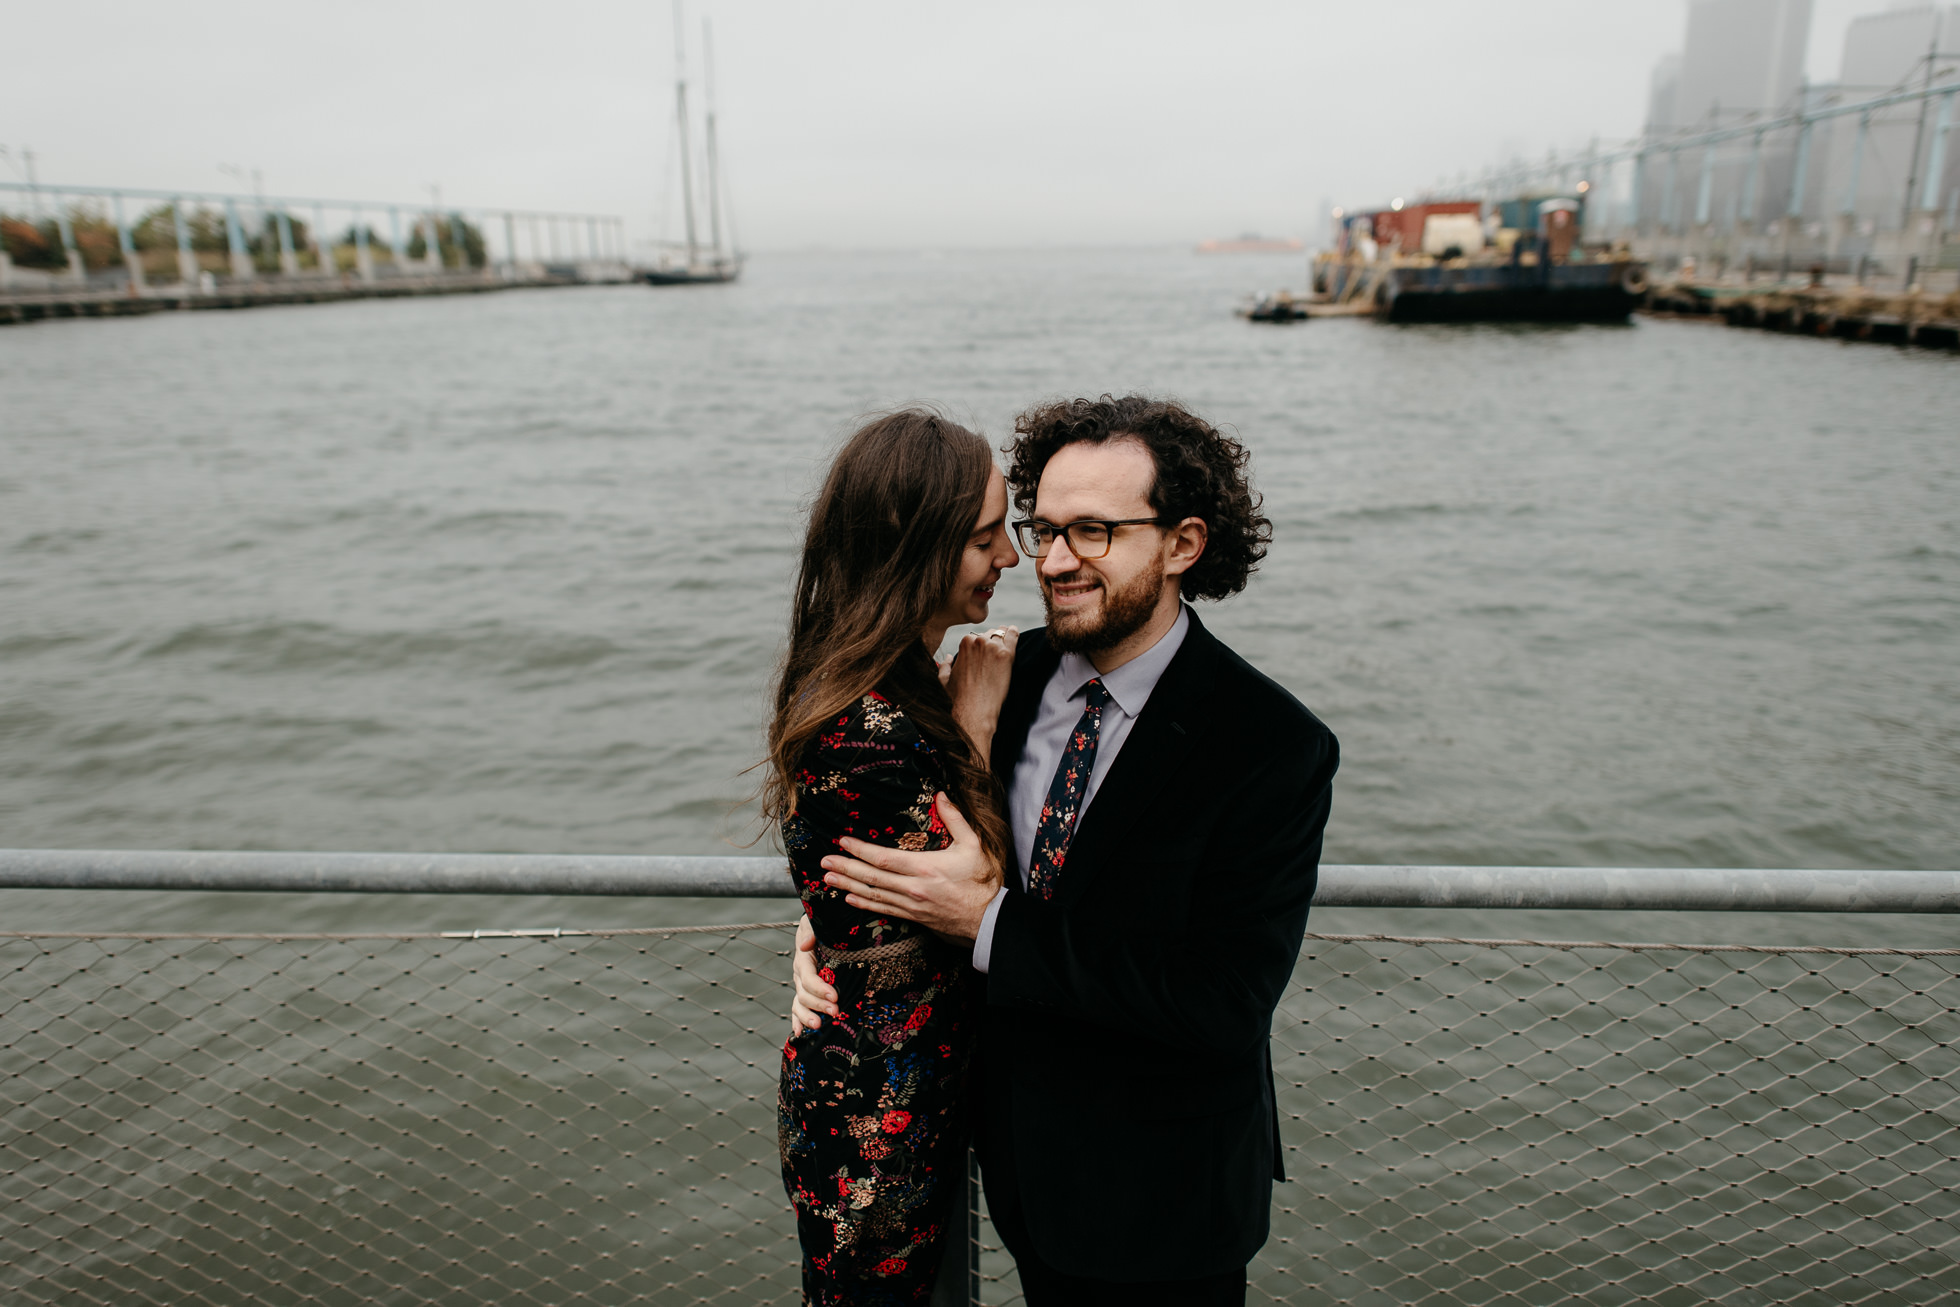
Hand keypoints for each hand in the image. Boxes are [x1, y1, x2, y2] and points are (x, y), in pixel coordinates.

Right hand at [789, 916, 837, 1033]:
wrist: (825, 929)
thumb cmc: (822, 924)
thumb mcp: (815, 922)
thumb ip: (811, 931)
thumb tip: (804, 946)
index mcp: (804, 959)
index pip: (808, 977)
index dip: (819, 988)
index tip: (834, 996)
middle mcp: (800, 974)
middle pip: (804, 994)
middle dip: (819, 1004)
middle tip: (835, 1011)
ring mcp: (802, 985)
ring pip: (800, 1004)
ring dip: (808, 1016)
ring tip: (819, 1026)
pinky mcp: (807, 993)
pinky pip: (798, 1008)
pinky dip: (798, 1021)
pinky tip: (801, 1033)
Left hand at [821, 792, 1001, 944]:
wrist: (990, 920)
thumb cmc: (983, 882)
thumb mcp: (974, 845)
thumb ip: (956, 820)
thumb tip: (941, 795)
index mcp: (926, 868)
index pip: (885, 859)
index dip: (861, 851)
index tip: (843, 842)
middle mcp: (914, 889)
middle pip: (872, 877)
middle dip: (846, 868)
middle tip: (824, 862)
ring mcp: (912, 906)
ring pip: (874, 895)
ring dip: (849, 886)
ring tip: (828, 879)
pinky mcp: (914, 918)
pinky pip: (884, 910)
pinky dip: (865, 904)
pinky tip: (850, 899)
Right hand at [945, 627, 1016, 756]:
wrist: (974, 710)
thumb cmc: (959, 698)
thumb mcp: (944, 680)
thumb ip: (945, 665)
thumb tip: (949, 657)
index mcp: (965, 643)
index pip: (976, 636)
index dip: (981, 645)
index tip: (985, 652)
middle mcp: (978, 641)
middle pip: (990, 634)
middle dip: (992, 641)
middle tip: (996, 652)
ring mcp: (993, 647)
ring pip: (1002, 633)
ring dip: (1004, 636)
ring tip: (1008, 639)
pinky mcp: (1006, 655)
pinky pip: (1013, 636)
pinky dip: (1014, 633)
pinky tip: (1015, 632)